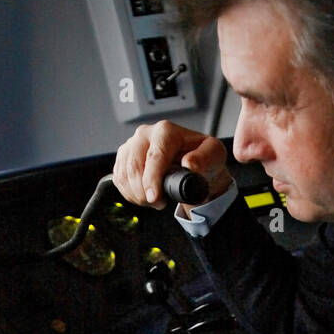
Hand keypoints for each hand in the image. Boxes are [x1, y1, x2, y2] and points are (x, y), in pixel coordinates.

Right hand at [112, 121, 230, 211]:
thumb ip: (206, 158)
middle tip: (159, 203)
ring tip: (154, 200)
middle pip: (135, 167)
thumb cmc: (202, 160)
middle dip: (145, 192)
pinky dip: (130, 193)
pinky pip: (119, 179)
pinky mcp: (123, 157)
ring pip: (124, 175)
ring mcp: (131, 144)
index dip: (152, 179)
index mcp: (166, 131)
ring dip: (138, 195)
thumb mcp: (214, 156)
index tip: (154, 198)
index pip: (154, 156)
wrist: (192, 167)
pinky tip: (144, 196)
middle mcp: (145, 133)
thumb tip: (190, 164)